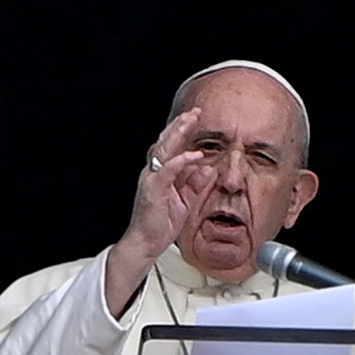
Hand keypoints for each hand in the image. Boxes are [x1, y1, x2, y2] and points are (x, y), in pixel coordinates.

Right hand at [104, 108, 213, 314]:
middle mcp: (154, 172)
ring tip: (191, 121)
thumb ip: (196, 183)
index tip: (197, 119)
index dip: (183, 132)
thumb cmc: (161, 223)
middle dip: (181, 125)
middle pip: (166, 142)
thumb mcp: (185, 201)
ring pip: (164, 150)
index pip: (172, 147)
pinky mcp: (153, 190)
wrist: (145, 243)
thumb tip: (208, 168)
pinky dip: (181, 161)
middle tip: (195, 112)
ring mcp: (152, 179)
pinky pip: (167, 171)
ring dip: (178, 134)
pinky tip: (194, 155)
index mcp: (161, 174)